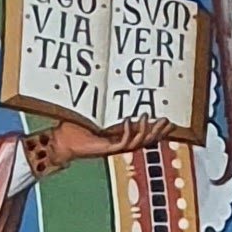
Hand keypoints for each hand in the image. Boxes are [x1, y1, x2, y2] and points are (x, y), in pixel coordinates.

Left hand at [39, 111, 171, 166]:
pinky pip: (122, 143)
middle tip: (168, 121)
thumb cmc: (75, 126)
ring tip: (149, 117)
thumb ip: (105, 103)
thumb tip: (113, 82)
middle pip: (146, 141)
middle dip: (158, 132)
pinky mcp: (106, 150)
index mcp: (121, 136)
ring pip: (138, 143)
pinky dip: (127, 132)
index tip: (169, 120)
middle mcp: (120, 143)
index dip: (157, 129)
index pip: (145, 134)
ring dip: (145, 131)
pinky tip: (128, 120)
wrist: (61, 141)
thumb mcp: (94, 111)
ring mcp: (114, 148)